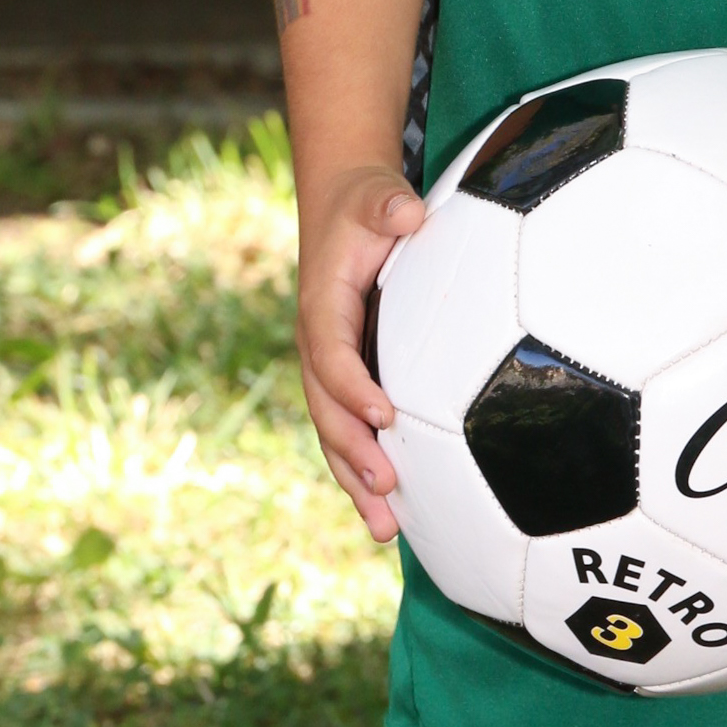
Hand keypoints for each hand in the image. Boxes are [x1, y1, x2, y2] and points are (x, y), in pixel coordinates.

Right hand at [295, 161, 426, 540]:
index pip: (332, 356)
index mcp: (322, 307)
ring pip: (335, 435)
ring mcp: (330, 370)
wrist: (344, 212)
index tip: (386, 415)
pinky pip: (351, 434)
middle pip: (328, 410)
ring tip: (386, 529)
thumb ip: (387, 202)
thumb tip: (407, 213)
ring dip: (356, 482)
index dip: (353, 389)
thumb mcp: (374, 197)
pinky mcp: (349, 382)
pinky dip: (365, 473)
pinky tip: (394, 515)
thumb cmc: (366, 208)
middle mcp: (319, 347)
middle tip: (388, 488)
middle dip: (354, 453)